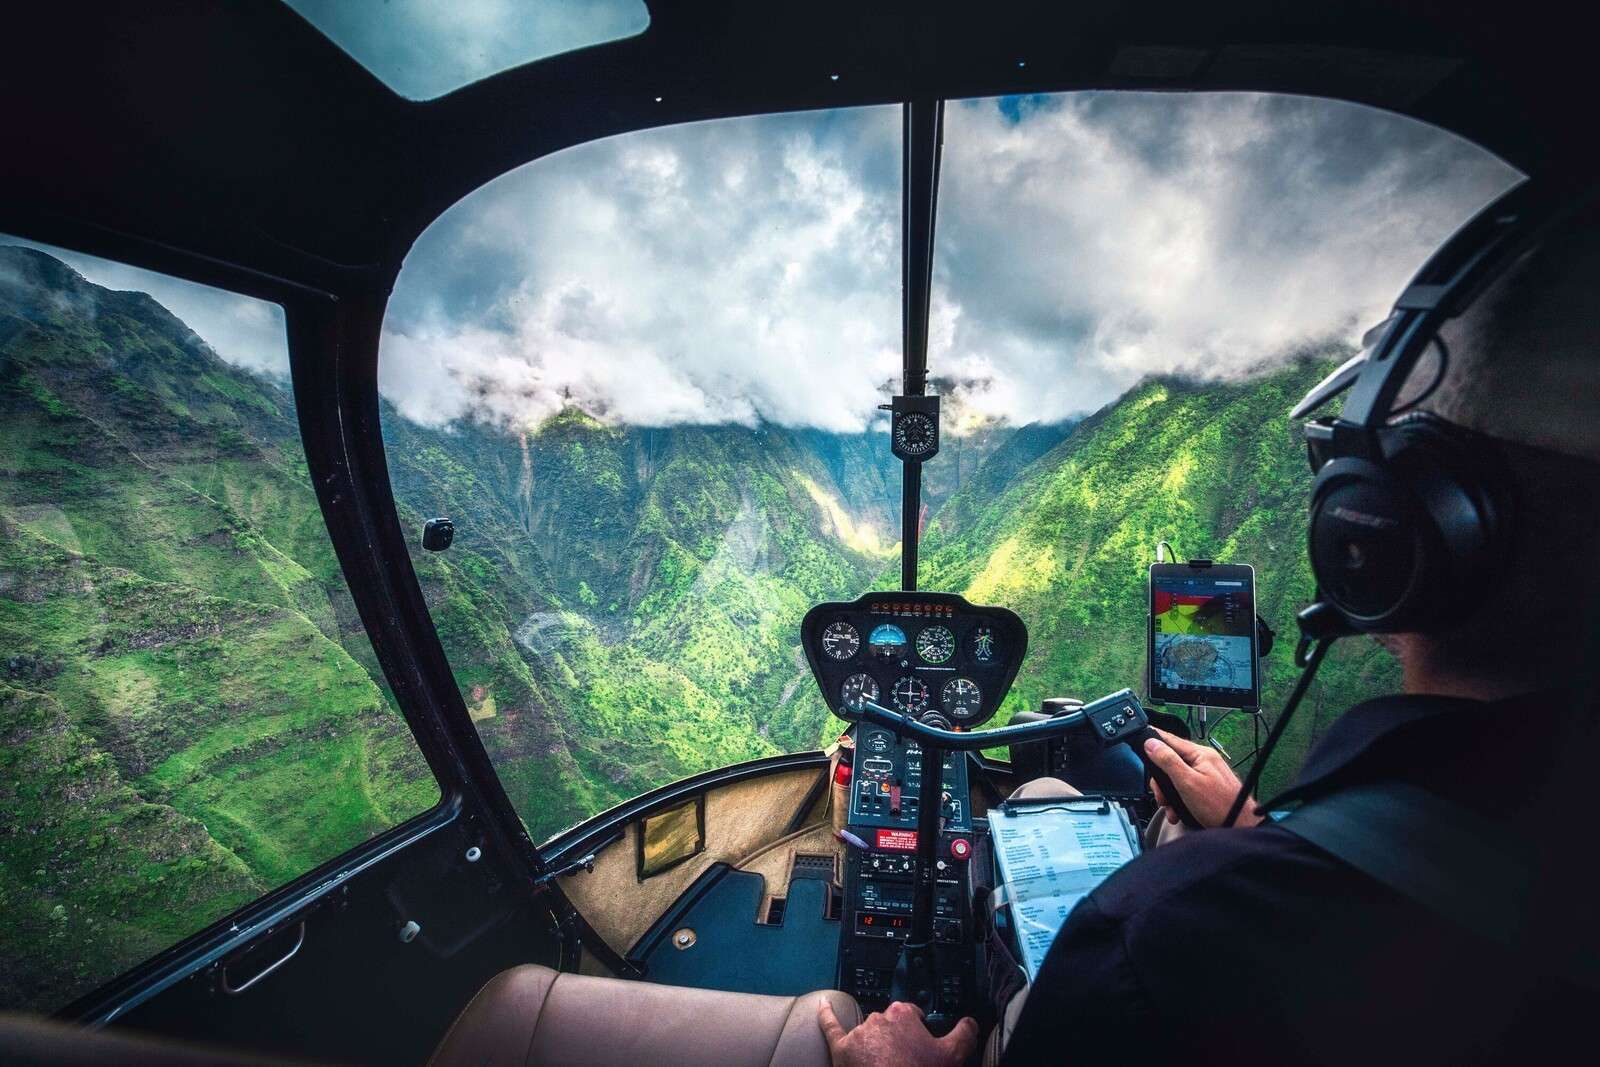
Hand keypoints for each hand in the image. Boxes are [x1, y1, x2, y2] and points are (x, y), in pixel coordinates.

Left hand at [818, 1000, 977, 1066]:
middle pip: (890, 1024)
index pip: (913, 1014)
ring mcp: (859, 1034)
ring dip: (875, 1043)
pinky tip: (823, 1005)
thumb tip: (970, 1023)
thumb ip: (964, 1034)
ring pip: (868, 1032)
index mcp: (904, 1014)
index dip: (918, 1031)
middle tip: (906, 1060)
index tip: (921, 1044)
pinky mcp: (841, 1049)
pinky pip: (830, 1027)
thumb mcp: (952, 1056)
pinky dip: (826, 1014)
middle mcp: (879, 1018)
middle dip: (896, 1039)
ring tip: (885, 1065)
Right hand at [1143, 728, 1264, 828]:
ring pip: (1176, 777)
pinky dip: (1178, 800)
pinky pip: (1185, 788)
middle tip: (1162, 797)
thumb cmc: (1220, 806)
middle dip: (1162, 782)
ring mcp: (1206, 774)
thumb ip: (1168, 761)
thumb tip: (1151, 743)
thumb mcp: (1187, 783)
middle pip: (1170, 762)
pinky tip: (1178, 812)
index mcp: (1200, 754)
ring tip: (1171, 809)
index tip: (1140, 743)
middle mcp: (1203, 761)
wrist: (1240, 826)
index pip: (1170, 740)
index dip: (1153, 742)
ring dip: (1169, 794)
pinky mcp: (1206, 787)